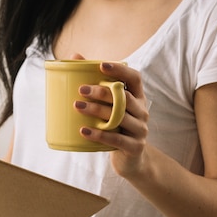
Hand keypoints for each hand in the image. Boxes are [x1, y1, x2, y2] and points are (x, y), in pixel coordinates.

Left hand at [72, 56, 150, 177]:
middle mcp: (142, 111)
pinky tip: (84, 131)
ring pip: (120, 117)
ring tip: (78, 106)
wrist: (130, 160)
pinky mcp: (135, 147)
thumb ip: (96, 85)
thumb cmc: (115, 128)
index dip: (120, 70)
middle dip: (102, 92)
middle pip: (124, 98)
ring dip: (97, 111)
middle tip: (81, 89)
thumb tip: (74, 57)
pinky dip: (99, 135)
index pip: (135, 78)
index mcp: (138, 98)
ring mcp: (141, 130)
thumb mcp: (109, 108)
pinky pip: (117, 139)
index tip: (101, 65)